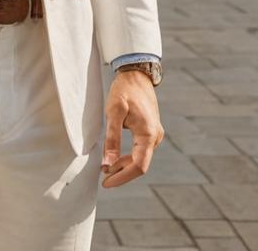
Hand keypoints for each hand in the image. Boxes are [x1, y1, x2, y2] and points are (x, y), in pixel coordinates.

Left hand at [101, 70, 164, 187]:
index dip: (122, 177)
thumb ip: (112, 138)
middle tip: (103, 179)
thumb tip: (107, 164)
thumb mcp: (114, 112)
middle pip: (139, 165)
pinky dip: (127, 156)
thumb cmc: (124, 90)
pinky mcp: (150, 131)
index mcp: (148, 134)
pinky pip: (140, 150)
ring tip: (105, 169)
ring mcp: (154, 134)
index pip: (138, 166)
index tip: (106, 183)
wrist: (136, 74)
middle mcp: (155, 137)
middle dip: (121, 173)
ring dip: (123, 165)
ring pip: (140, 158)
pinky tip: (114, 157)